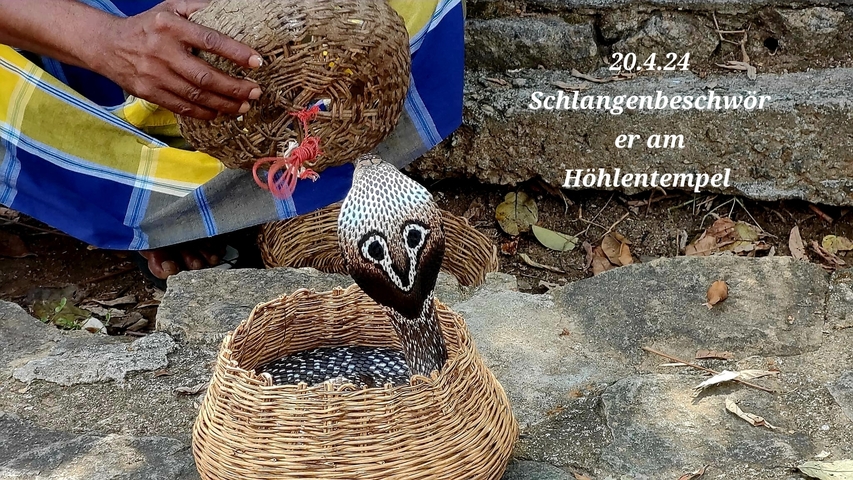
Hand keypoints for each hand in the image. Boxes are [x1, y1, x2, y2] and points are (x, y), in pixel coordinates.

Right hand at [93, 0, 262, 119]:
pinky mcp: (149, 93)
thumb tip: (231, 8)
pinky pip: (182, 107)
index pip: (209, 40)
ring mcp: (154, 74)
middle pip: (205, 75)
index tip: (256, 62)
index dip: (235, 53)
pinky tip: (219, 113)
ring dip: (224, 104)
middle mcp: (162, 51)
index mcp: (170, 26)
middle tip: (255, 92)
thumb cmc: (147, 26)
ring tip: (244, 106)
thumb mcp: (169, 8)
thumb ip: (198, 8)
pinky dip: (203, 112)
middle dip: (235, 87)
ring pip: (196, 95)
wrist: (107, 45)